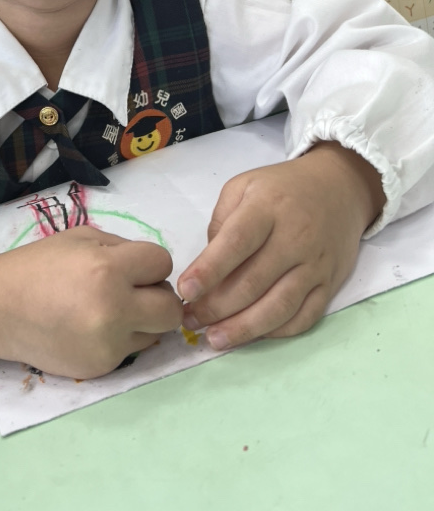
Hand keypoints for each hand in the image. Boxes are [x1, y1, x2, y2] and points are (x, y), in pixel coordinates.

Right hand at [0, 226, 182, 378]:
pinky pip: (131, 350)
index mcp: (108, 270)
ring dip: (142, 320)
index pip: (163, 264)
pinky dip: (120, 338)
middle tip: (136, 292)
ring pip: (156, 334)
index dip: (150, 263)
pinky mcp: (101, 368)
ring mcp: (108, 345)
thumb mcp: (81, 239)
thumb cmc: (38, 265)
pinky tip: (92, 328)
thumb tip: (151, 269)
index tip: (132, 266)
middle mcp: (114, 311)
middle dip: (160, 296)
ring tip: (110, 310)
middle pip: (172, 310)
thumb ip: (121, 249)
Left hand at [176, 142, 385, 350]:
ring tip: (215, 339)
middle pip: (254, 282)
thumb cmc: (281, 188)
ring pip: (279, 306)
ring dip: (244, 328)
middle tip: (189, 320)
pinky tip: (251, 335)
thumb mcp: (244, 186)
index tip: (185, 290)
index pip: (236, 243)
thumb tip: (207, 264)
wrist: (338, 187)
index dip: (209, 269)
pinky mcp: (330, 284)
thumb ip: (221, 220)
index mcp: (267, 208)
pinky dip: (276, 332)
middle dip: (217, 307)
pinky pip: (305, 317)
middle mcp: (295, 238)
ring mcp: (315, 264)